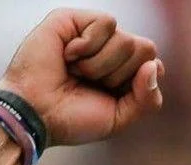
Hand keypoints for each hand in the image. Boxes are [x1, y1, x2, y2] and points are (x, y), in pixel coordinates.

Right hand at [0, 8, 162, 146]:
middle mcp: (111, 49)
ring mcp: (93, 33)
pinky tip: (68, 55)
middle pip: (145, 48)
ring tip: (75, 71)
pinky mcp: (74, 19)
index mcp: (124, 71)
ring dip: (99, 65)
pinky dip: (88, 46)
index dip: (135, 85)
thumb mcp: (119, 119)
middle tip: (89, 83)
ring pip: (126, 38)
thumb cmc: (72, 118)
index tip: (108, 96)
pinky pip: (107, 22)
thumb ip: (147, 100)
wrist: (36, 114)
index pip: (153, 64)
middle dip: (118, 74)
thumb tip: (154, 65)